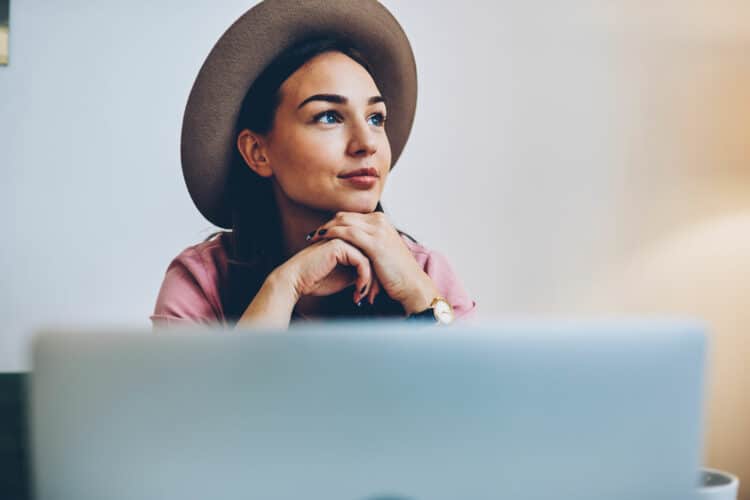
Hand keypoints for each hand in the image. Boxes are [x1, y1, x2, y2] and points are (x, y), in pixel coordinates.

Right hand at [274, 238, 375, 303]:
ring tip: (363, 296)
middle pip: (372, 256)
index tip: (372, 295)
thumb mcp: (345, 277)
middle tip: (372, 298)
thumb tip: (376, 279)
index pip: (370, 256)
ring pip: (369, 259)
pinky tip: (358, 290)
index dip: (374, 277)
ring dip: (370, 281)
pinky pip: (362, 261)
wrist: (295, 281)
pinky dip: (364, 278)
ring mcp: (342, 239)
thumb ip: (359, 272)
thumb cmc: (315, 280)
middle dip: (375, 280)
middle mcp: (346, 238)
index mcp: (347, 243)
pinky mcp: (339, 245)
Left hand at [306, 212, 439, 313]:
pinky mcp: (374, 242)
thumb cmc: (397, 275)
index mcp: (381, 222)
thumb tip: (350, 248)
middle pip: (345, 216)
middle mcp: (380, 221)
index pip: (351, 217)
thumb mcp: (382, 253)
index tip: (321, 233)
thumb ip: (367, 245)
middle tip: (313, 234)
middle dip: (327, 224)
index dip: (334, 224)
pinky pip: (347, 233)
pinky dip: (331, 234)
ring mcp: (378, 229)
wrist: (412, 285)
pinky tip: (321, 239)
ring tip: (313, 237)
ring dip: (326, 228)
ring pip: (343, 221)